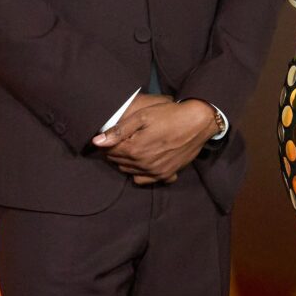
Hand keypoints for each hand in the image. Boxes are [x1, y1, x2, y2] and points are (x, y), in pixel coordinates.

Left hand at [93, 95, 216, 184]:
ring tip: (132, 147)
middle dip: (115, 152)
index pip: (109, 151)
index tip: (110, 135)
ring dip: (126, 162)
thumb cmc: (170, 115)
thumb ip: (119, 130)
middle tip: (121, 139)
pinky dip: (141, 173)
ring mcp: (156, 172)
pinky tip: (145, 161)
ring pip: (130, 172)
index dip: (107, 143)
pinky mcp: (166, 174)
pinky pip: (146, 180)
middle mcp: (143, 165)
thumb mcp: (143, 116)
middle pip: (118, 162)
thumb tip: (97, 142)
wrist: (198, 122)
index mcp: (135, 150)